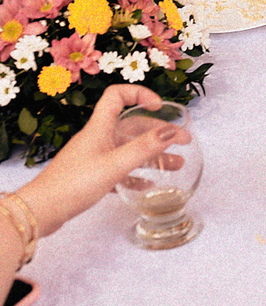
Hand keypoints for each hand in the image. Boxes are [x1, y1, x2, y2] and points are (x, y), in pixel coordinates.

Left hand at [17, 85, 181, 237]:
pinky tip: (148, 184)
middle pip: (132, 126)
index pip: (117, 95)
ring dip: (154, 155)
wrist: (40, 211)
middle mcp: (98, 138)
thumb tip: (171, 130)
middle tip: (183, 142)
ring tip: (176, 165)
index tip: (159, 107)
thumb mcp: (114, 165)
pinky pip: (120, 170)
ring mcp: (94, 157)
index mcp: (100, 127)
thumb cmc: (74, 183)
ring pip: (130, 150)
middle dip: (159, 132)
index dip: (139, 94)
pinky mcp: (92, 176)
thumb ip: (144, 148)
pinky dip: (136, 174)